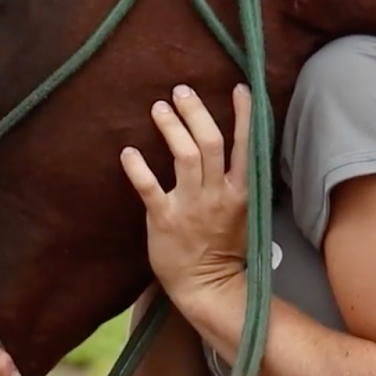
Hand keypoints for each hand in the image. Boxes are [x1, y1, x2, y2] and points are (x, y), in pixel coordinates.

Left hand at [119, 83, 250, 302]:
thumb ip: (240, 181)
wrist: (207, 286)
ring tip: (158, 108)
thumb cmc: (224, 248)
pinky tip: (128, 152)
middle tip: (181, 90)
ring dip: (171, 128)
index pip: (246, 146)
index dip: (244, 116)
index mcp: (241, 192)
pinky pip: (150, 188)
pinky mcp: (164, 219)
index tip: (239, 88)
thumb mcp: (245, 213)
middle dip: (196, 112)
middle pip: (211, 143)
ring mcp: (191, 206)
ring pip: (185, 157)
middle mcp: (218, 195)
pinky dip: (138, 168)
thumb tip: (239, 148)